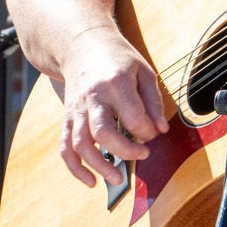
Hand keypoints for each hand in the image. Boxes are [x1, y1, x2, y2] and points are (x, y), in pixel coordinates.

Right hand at [56, 25, 168, 191]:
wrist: (82, 45)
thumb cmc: (117, 60)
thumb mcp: (143, 72)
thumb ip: (154, 102)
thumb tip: (160, 130)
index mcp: (115, 83)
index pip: (133, 117)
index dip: (147, 131)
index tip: (153, 132)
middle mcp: (92, 98)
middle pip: (103, 132)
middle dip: (126, 151)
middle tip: (143, 155)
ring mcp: (77, 109)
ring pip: (81, 144)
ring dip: (99, 166)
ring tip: (117, 179)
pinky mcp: (68, 118)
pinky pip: (66, 147)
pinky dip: (75, 167)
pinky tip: (90, 181)